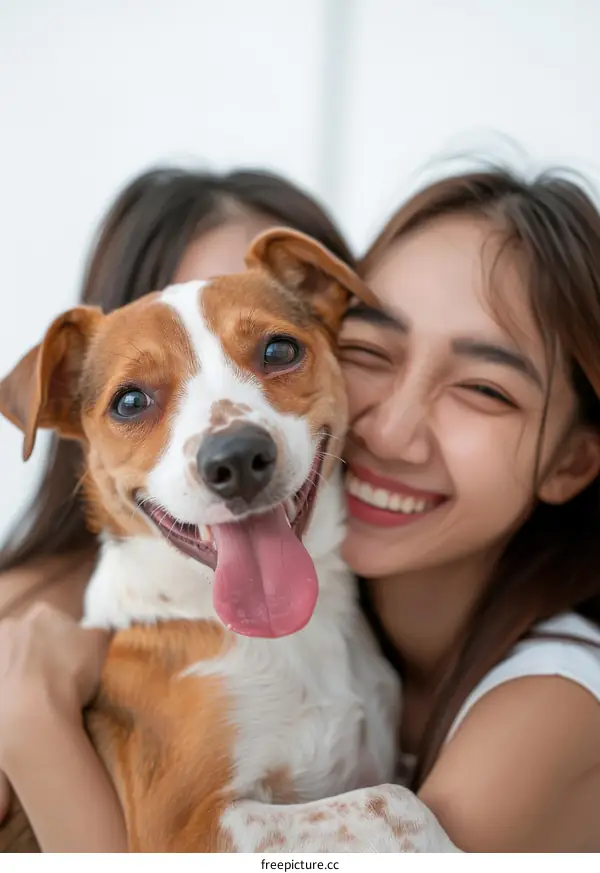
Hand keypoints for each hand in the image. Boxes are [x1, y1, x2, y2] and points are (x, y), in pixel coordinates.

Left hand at [0, 602, 110, 764]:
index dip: (69, 640)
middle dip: (42, 652)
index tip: (76, 659)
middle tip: (58, 675)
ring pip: (14, 659)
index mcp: (43, 612)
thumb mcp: (101, 644)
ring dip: (25, 670)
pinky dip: (12, 689)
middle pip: (32, 637)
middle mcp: (12, 625)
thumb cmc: (69, 671)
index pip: (58, 620)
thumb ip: (100, 631)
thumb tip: (100, 631)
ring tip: (41, 694)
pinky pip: (5, 680)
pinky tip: (26, 703)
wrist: (32, 713)